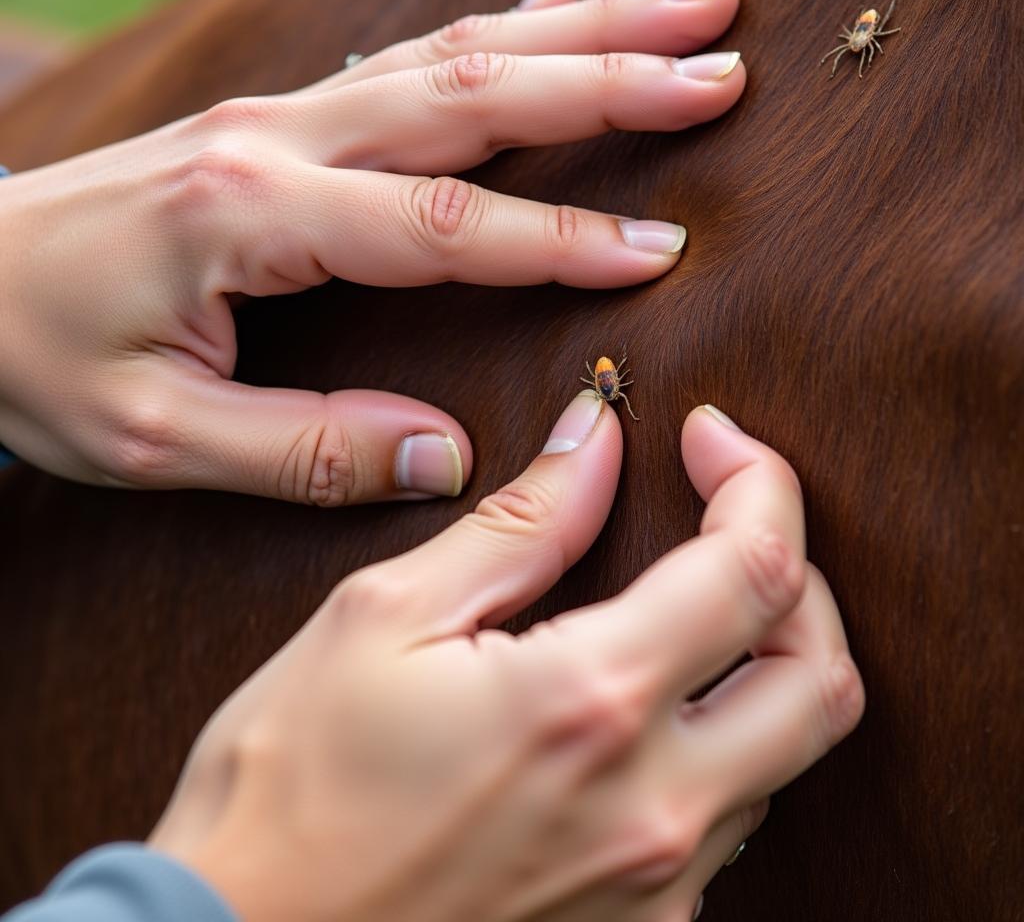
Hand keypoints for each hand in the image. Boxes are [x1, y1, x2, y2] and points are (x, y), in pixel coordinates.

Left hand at [0, 0, 744, 504]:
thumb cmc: (30, 358)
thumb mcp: (151, 440)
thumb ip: (304, 452)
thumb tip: (441, 457)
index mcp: (254, 215)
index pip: (446, 225)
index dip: (560, 237)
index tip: (659, 251)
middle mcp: (281, 139)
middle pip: (476, 92)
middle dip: (613, 76)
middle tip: (723, 62)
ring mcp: (283, 113)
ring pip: (458, 55)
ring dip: (583, 29)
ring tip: (689, 8)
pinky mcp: (281, 118)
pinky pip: (408, 59)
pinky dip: (497, 29)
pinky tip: (559, 5)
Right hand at [149, 399, 863, 921]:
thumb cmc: (289, 783)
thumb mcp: (386, 619)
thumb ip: (518, 523)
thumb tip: (595, 439)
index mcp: (588, 705)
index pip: (753, 568)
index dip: (756, 480)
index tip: (709, 436)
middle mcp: (652, 809)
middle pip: (821, 675)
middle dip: (800, 573)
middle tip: (732, 517)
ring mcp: (656, 889)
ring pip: (787, 751)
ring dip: (766, 656)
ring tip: (696, 597)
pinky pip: (730, 818)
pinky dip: (725, 736)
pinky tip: (655, 701)